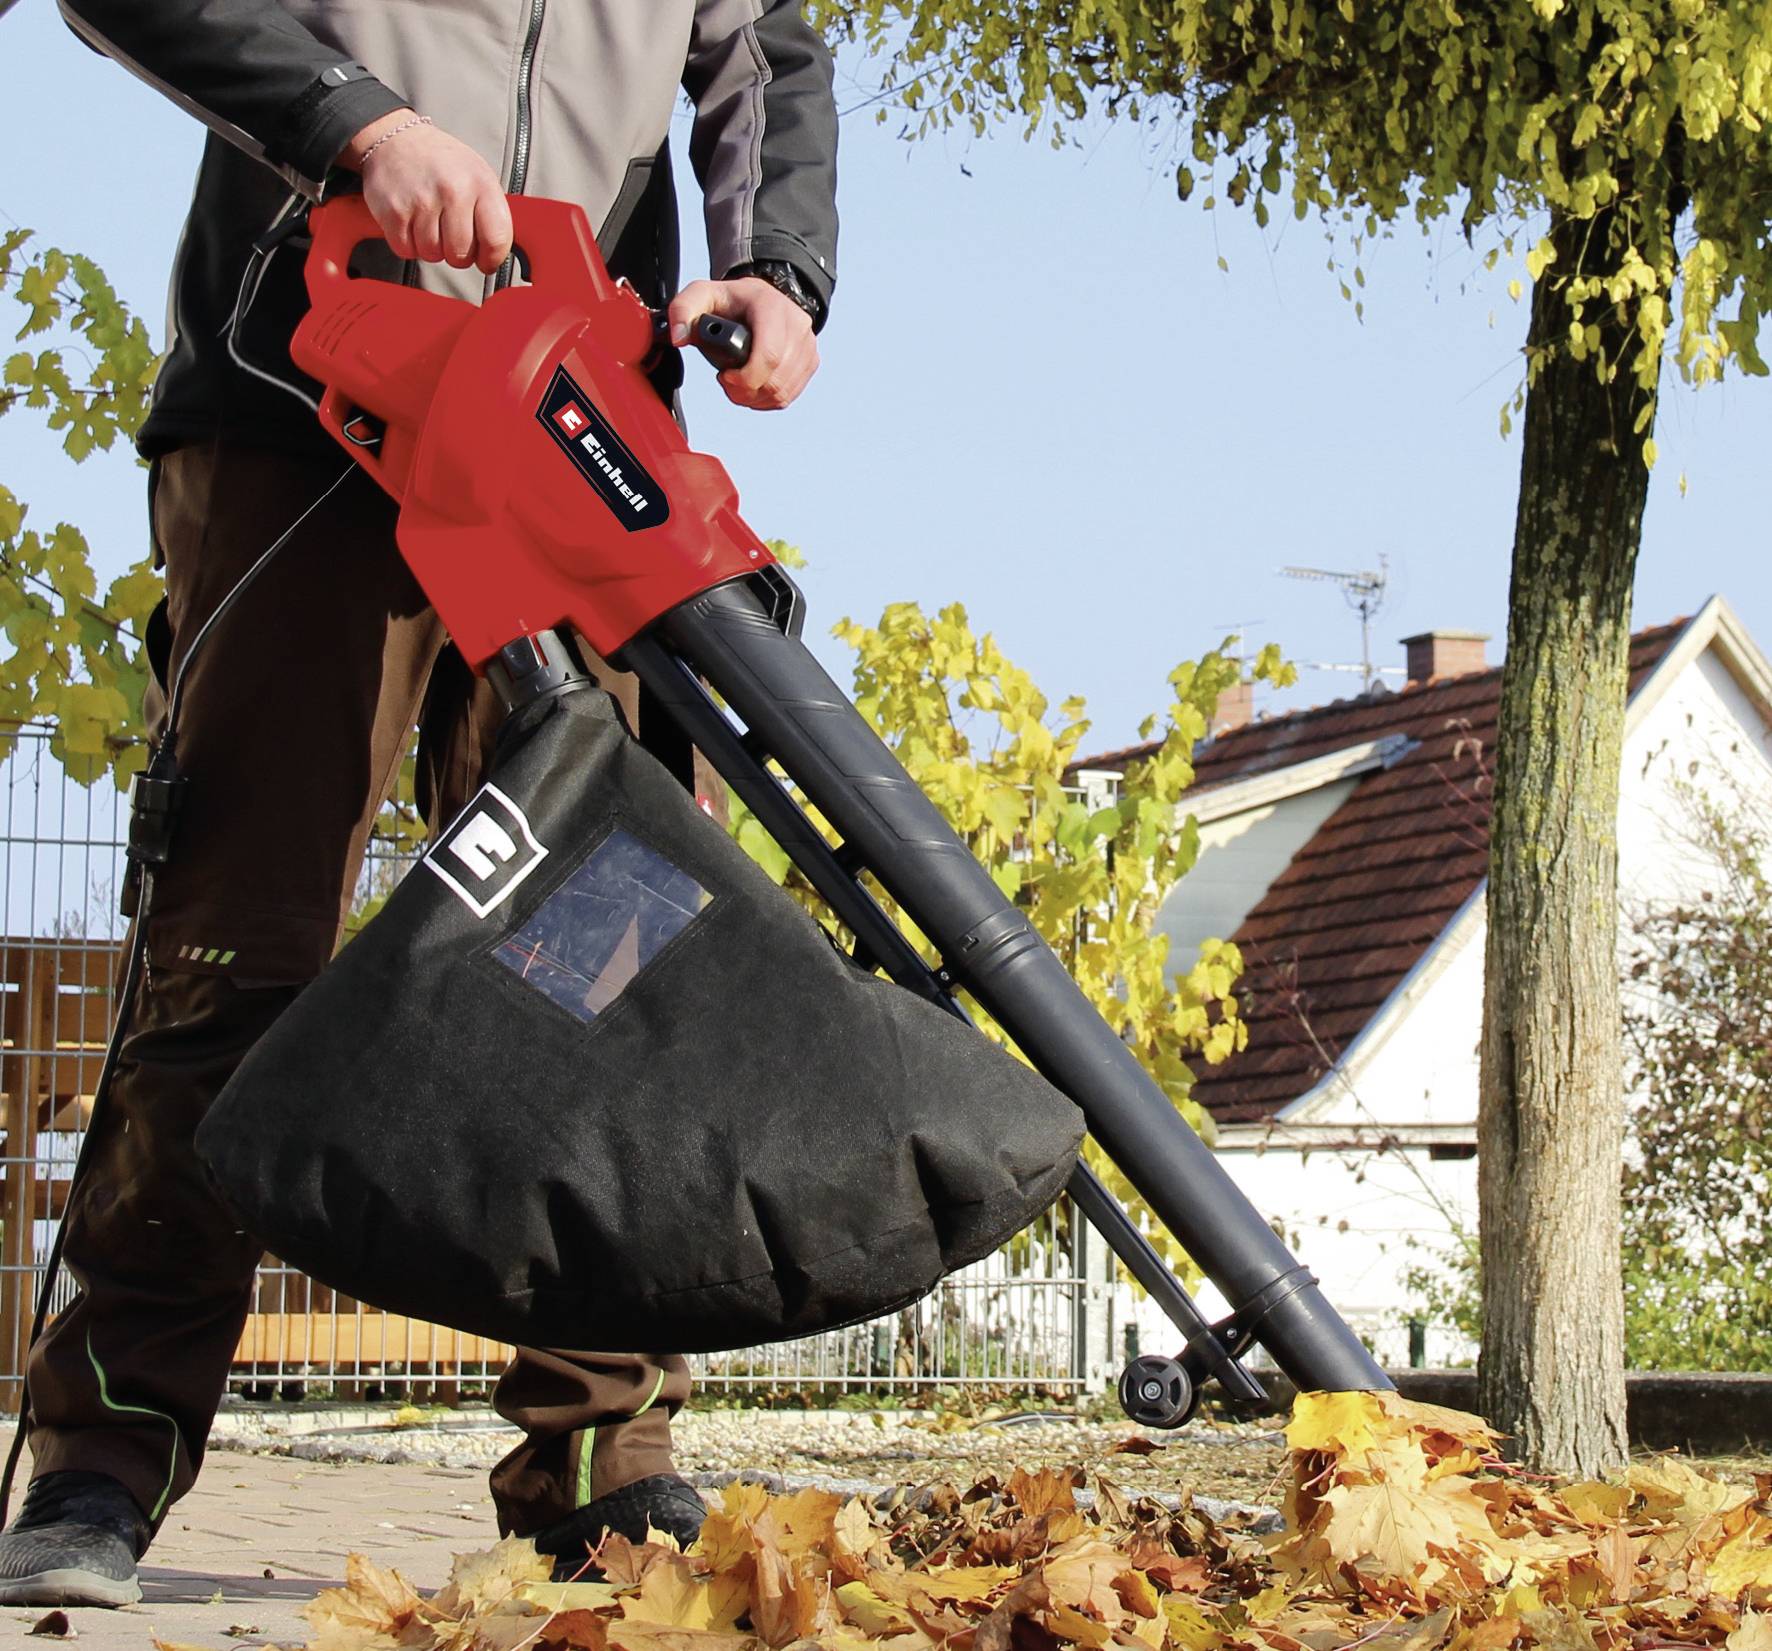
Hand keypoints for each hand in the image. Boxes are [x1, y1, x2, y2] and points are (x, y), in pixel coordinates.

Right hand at [338, 109, 513, 274]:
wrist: (397, 139)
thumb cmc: (442, 162)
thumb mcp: (478, 176)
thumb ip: (491, 214)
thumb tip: (496, 254)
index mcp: (480, 184)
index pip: (496, 239)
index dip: (491, 258)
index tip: (485, 260)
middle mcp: (453, 191)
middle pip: (461, 254)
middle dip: (457, 254)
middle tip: (450, 236)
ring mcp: (422, 200)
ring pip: (433, 255)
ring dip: (431, 248)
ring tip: (429, 223)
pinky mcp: (394, 210)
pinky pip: (406, 249)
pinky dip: (408, 243)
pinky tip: (411, 223)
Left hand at [667, 278, 817, 410]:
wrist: (762, 296)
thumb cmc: (732, 300)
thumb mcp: (702, 294)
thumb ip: (682, 310)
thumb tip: (677, 337)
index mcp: (770, 307)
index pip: (768, 355)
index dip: (745, 378)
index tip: (725, 377)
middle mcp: (796, 324)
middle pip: (775, 380)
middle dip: (746, 392)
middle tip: (728, 384)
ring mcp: (807, 344)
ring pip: (783, 392)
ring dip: (755, 399)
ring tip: (739, 386)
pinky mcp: (810, 360)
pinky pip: (790, 395)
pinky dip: (768, 400)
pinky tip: (753, 388)